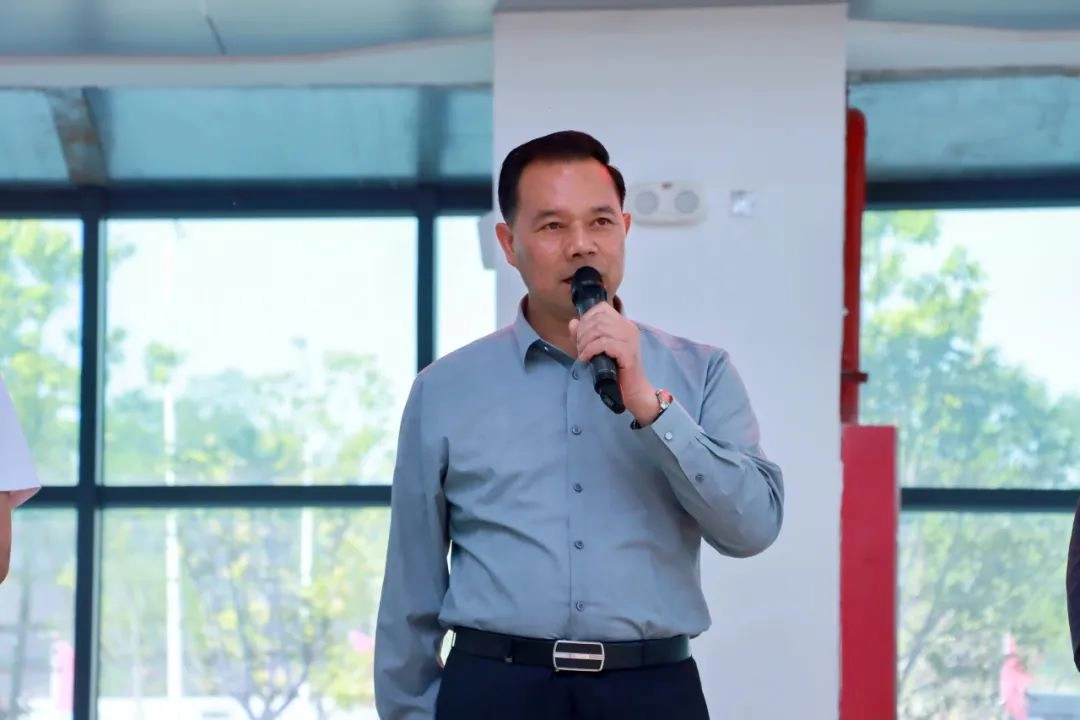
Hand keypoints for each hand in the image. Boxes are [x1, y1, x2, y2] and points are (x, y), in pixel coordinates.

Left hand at [569, 304, 659, 423]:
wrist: (633, 391)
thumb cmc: (615, 371)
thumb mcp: (595, 350)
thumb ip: (583, 335)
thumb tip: (573, 322)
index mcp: (623, 324)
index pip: (602, 308)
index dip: (586, 318)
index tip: (580, 335)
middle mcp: (628, 328)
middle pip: (598, 318)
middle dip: (583, 333)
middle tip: (580, 348)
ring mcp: (630, 339)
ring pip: (600, 329)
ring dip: (585, 342)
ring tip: (583, 354)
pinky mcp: (627, 352)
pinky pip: (604, 344)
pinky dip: (590, 350)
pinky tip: (586, 358)